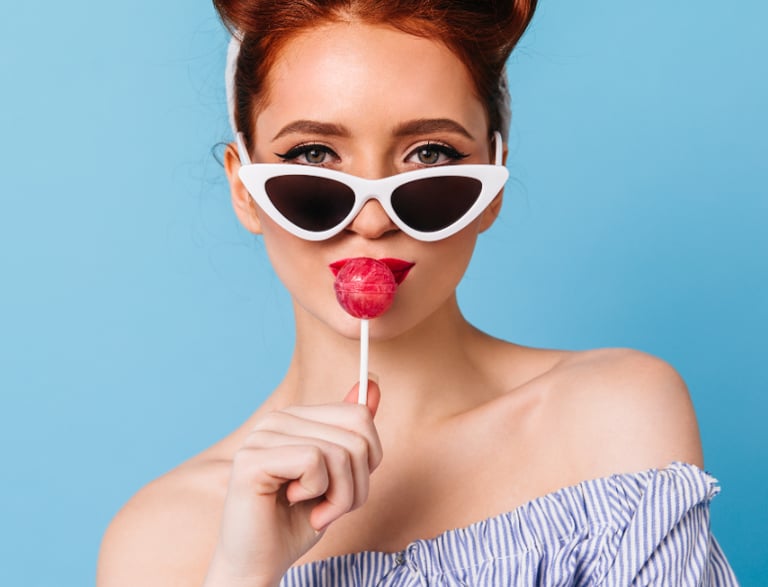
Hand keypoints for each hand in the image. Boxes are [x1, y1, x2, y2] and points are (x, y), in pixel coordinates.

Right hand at [203, 380, 382, 586]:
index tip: (346, 487)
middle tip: (330, 506)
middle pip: (356, 435)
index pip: (359, 414)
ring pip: (339, 452)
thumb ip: (354, 432)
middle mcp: (277, 419)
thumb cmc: (298, 522)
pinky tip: (293, 503)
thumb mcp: (340, 476)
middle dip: (357, 484)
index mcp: (297, 418)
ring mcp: (261, 436)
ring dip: (340, 496)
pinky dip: (318, 493)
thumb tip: (373, 383)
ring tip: (316, 510)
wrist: (259, 564)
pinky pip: (315, 461)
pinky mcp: (252, 459)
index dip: (369, 460)